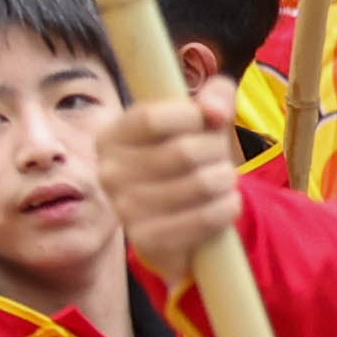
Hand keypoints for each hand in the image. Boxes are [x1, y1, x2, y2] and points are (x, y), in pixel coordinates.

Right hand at [92, 94, 247, 282]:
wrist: (177, 222)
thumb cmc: (187, 160)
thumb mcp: (199, 121)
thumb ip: (213, 96)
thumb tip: (214, 111)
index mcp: (112, 137)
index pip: (149, 118)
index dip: (191, 115)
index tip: (209, 120)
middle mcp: (109, 173)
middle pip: (183, 151)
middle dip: (217, 151)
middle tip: (219, 157)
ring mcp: (124, 209)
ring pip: (200, 184)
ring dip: (226, 179)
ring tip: (222, 180)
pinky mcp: (147, 239)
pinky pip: (204, 218)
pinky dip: (227, 207)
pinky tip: (224, 203)